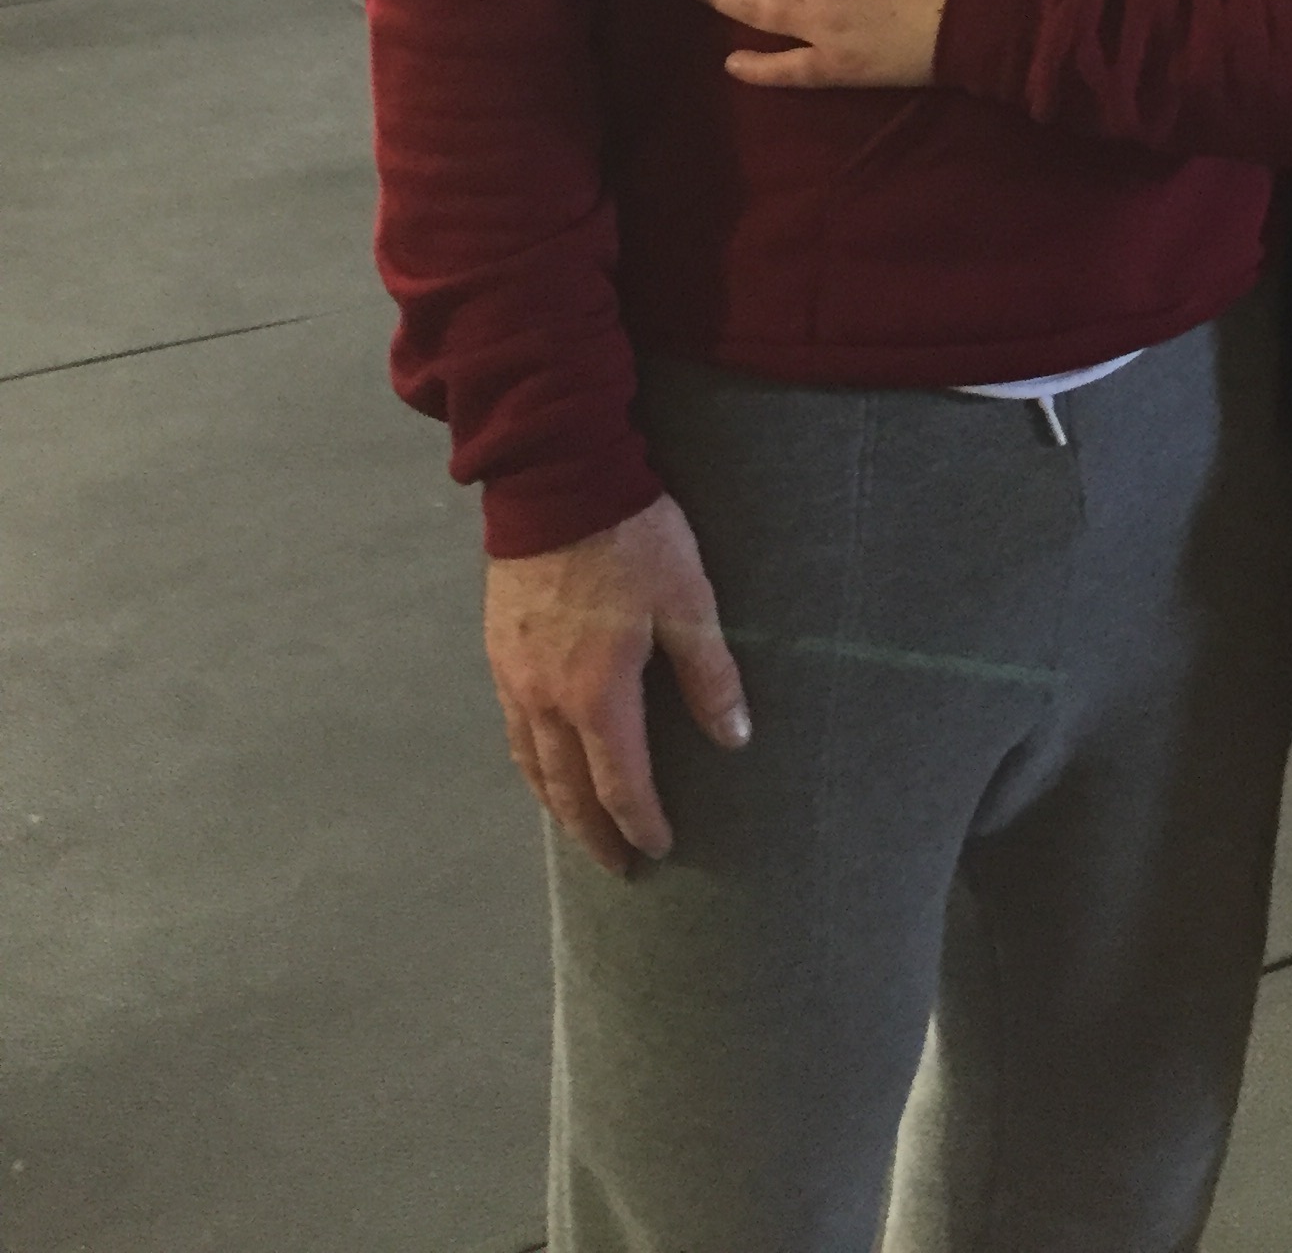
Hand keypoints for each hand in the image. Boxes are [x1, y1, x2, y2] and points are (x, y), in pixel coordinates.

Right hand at [484, 493, 749, 877]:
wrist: (556, 482)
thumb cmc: (631, 540)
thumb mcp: (688, 601)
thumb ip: (710, 674)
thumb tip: (735, 739)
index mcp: (597, 694)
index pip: (620, 783)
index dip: (640, 822)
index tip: (659, 850)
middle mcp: (546, 700)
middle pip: (567, 789)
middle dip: (594, 833)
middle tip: (617, 866)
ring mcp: (514, 677)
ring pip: (532, 765)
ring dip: (557, 805)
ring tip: (578, 831)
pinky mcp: (498, 651)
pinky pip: (511, 730)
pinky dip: (530, 763)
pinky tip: (541, 763)